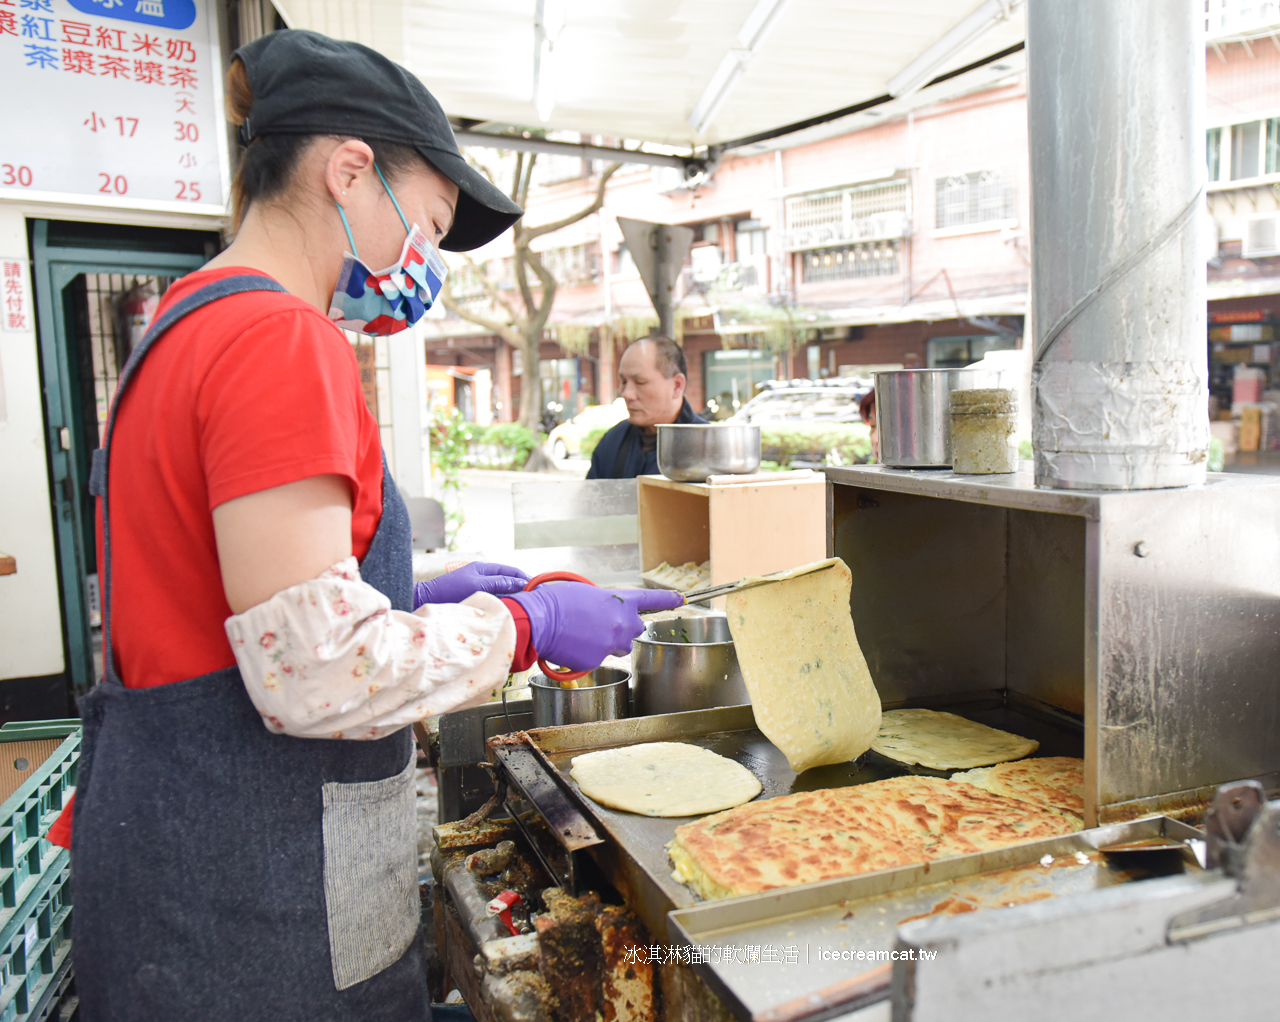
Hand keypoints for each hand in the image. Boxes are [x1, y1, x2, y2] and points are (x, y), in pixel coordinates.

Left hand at [413, 562, 529, 607]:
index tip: (536, 586)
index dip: (524, 578)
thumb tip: (519, 583)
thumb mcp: (478, 584)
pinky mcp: (473, 597)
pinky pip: (493, 598)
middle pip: (507, 580)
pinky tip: (507, 609)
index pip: (510, 571)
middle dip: (520, 587)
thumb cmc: (450, 590)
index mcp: (484, 568)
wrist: (427, 600)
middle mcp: (482, 575)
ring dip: (512, 595)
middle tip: (534, 597)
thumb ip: (499, 583)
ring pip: (501, 590)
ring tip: (524, 604)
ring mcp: (477, 586)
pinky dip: (502, 601)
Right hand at [507, 584, 683, 670]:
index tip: (681, 599)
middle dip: (623, 628)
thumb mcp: (587, 593)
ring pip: (618, 647)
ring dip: (608, 642)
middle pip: (635, 630)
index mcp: (620, 602)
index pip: (651, 599)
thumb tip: (606, 613)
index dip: (667, 599)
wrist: (540, 620)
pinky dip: (588, 653)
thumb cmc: (557, 601)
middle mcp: (621, 624)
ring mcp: (611, 644)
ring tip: (584, 633)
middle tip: (602, 623)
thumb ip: (606, 603)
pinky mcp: (597, 661)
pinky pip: (599, 658)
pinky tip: (574, 644)